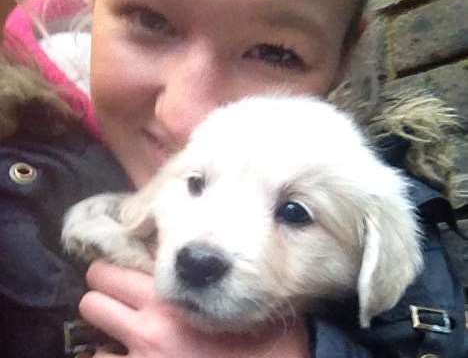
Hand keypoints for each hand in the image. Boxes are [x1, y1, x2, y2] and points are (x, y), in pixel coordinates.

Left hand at [79, 261, 309, 357]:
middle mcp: (145, 329)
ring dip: (107, 340)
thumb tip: (204, 260)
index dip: (108, 270)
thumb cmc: (263, 343)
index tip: (116, 271)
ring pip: (92, 346)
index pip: (108, 273)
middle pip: (90, 302)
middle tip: (116, 299)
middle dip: (101, 298)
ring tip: (124, 339)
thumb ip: (212, 279)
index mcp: (168, 299)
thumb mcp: (240, 301)